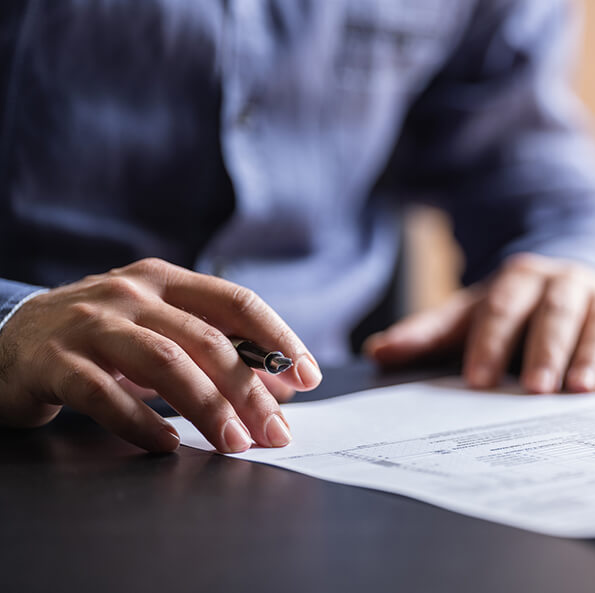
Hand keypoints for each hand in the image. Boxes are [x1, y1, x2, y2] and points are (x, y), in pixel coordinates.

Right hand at [0, 258, 321, 452]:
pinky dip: (140, 423)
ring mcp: (90, 325)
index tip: (309, 377)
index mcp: (165, 281)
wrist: (5, 339)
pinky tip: (166, 446)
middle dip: (250, 390)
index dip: (278, 339)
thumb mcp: (158, 330)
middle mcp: (130, 294)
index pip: (237, 302)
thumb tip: (281, 387)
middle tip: (276, 432)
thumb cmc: (100, 339)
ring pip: (165, 363)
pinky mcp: (53, 362)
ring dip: (207, 407)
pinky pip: (104, 395)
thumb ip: (215, 350)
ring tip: (235, 443)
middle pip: (207, 339)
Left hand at [365, 253, 594, 392]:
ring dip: (592, 356)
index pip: (501, 309)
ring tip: (583, 391)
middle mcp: (565, 283)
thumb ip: (429, 334)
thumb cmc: (516, 311)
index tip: (477, 381)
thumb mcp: (472, 314)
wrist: (575, 282)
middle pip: (554, 314)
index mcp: (520, 279)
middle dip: (545, 351)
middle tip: (534, 391)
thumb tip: (379, 352)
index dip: (489, 344)